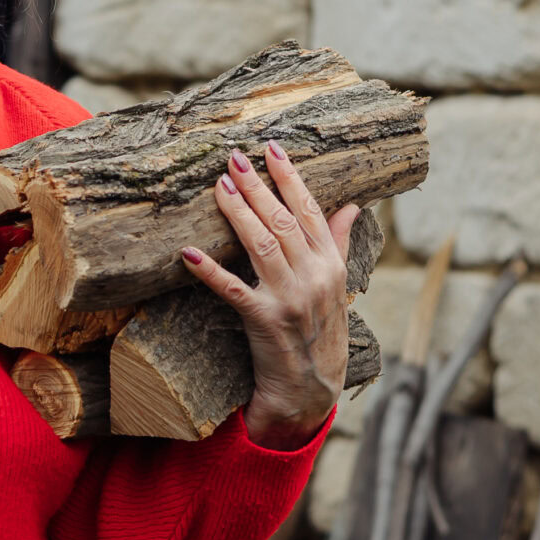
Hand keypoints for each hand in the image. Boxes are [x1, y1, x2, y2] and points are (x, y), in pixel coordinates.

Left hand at [179, 145, 359, 451]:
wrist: (311, 389)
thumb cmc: (320, 332)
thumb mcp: (336, 286)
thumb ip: (339, 243)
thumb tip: (351, 205)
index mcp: (330, 264)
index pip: (309, 211)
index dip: (290, 178)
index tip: (271, 149)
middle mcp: (314, 277)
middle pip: (282, 222)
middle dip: (258, 187)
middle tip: (234, 159)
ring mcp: (289, 299)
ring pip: (260, 245)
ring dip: (238, 213)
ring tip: (219, 186)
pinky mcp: (263, 321)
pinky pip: (232, 290)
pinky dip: (209, 271)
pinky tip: (188, 254)